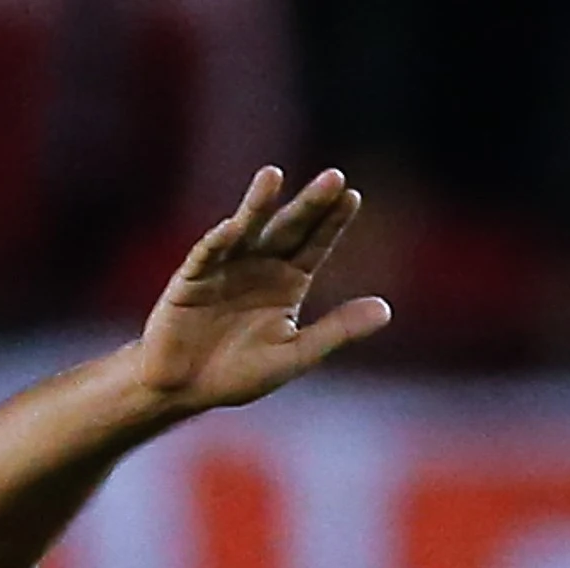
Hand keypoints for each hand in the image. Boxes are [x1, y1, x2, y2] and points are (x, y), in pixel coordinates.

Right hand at [132, 168, 391, 412]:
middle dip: (310, 204)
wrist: (183, 389)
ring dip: (258, 204)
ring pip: (246, 229)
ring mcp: (224, 268)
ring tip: (273, 176)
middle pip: (289, 228)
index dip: (332, 221)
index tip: (352, 196)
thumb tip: (386, 310)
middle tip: (333, 177)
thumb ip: (337, 330)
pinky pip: (206, 256)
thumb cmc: (238, 373)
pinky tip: (232, 227)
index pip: (316, 244)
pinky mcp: (190, 279)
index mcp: (288, 281)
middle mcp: (259, 266)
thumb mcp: (295, 354)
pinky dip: (217, 242)